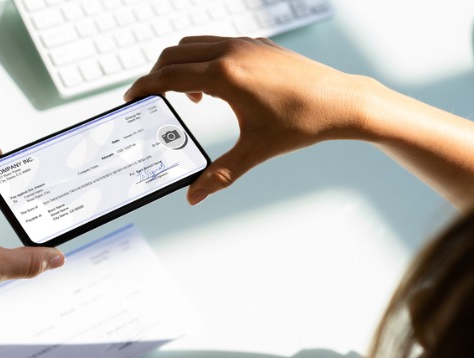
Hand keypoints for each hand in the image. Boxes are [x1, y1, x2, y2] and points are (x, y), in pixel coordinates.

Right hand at [125, 36, 376, 203]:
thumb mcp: (255, 151)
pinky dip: (202, 60)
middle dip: (156, 76)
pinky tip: (215, 87)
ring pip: (194, 45)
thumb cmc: (302, 122)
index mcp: (225, 75)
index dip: (144, 87)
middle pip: (173, 54)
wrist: (341, 101)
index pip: (168, 76)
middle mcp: (232, 52)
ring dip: (180, 65)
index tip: (132, 98)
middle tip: (151, 99)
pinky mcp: (258, 44)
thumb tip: (194, 197)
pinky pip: (215, 44)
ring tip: (188, 97)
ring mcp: (245, 44)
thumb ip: (219, 175)